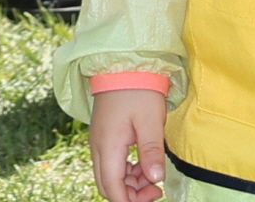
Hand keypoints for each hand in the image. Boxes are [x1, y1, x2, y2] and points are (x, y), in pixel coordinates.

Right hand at [89, 87, 168, 201]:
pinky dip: (126, 171)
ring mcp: (98, 141)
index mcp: (108, 145)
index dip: (130, 201)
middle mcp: (98, 147)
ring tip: (153, 175)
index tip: (155, 194)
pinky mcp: (103, 137)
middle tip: (156, 188)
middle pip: (107, 186)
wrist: (122, 66)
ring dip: (129, 183)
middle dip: (130, 195)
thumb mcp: (150, 121)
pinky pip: (110, 164)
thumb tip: (156, 179)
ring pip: (108, 176)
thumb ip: (151, 151)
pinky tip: (143, 164)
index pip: (112, 188)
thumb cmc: (138, 91)